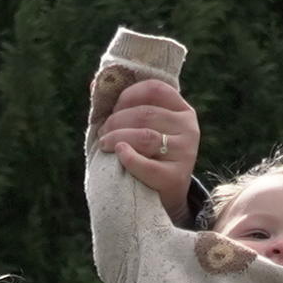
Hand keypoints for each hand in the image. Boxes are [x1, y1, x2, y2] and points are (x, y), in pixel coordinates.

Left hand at [93, 74, 198, 206]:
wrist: (162, 196)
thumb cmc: (146, 155)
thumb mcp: (143, 128)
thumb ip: (127, 108)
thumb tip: (94, 85)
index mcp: (182, 110)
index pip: (155, 89)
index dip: (128, 96)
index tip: (114, 109)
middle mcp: (188, 128)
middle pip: (146, 113)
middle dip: (116, 121)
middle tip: (103, 133)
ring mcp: (185, 152)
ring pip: (145, 136)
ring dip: (117, 138)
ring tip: (105, 144)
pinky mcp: (176, 177)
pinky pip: (146, 164)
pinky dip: (128, 158)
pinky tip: (119, 153)